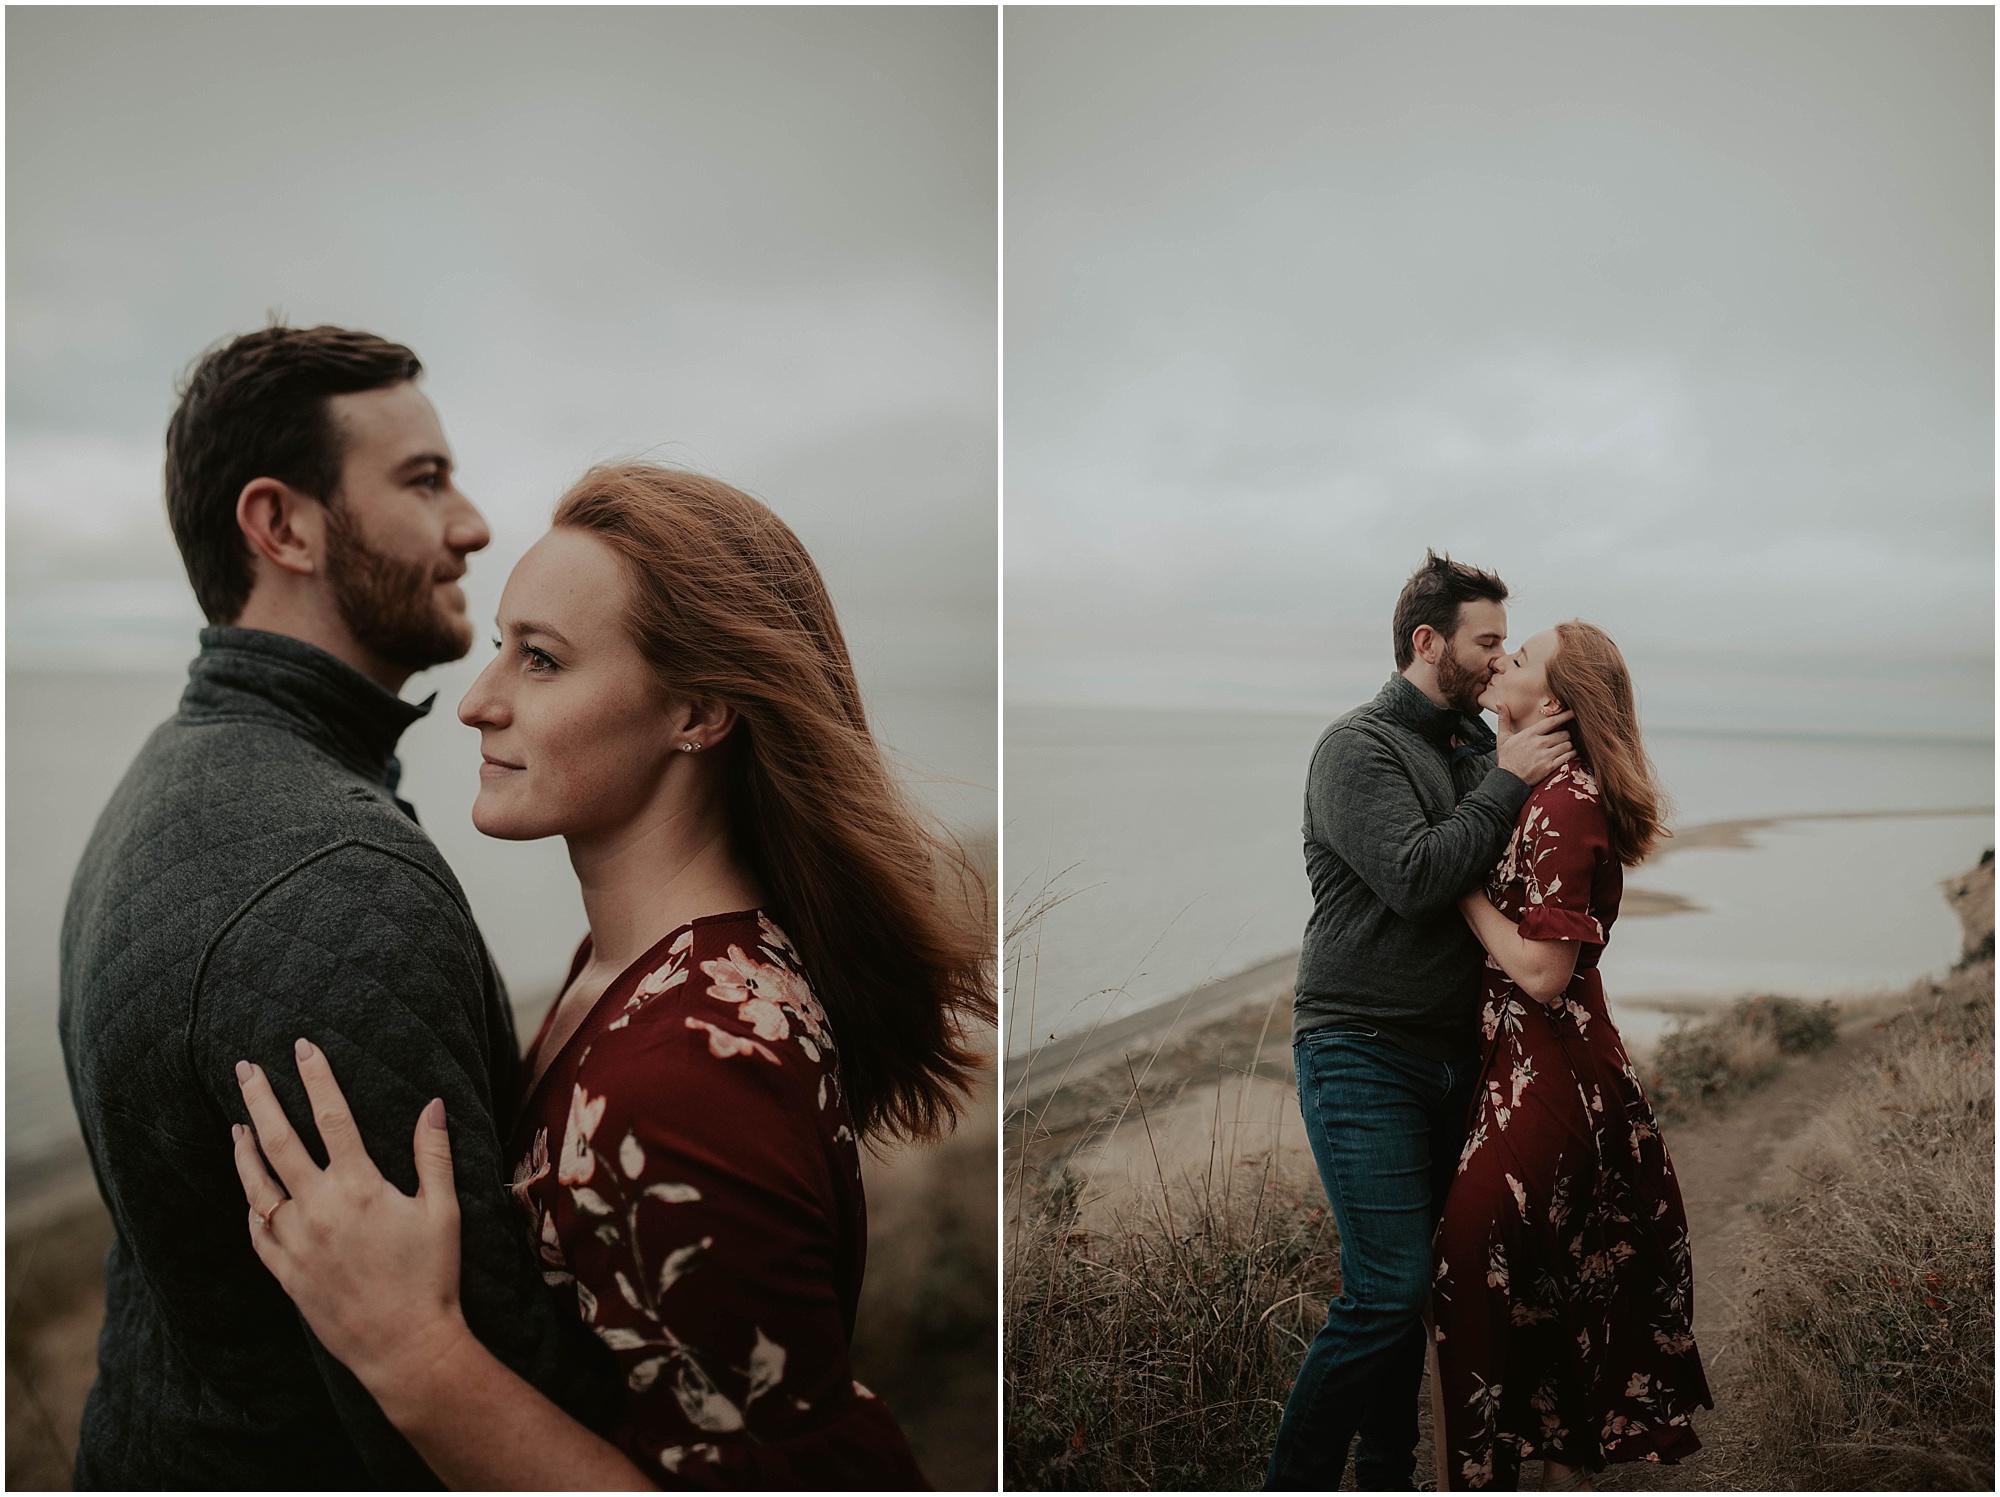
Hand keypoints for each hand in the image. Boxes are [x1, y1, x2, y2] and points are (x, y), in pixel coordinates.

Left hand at [231, 1039, 468, 1402]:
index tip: (303, 1048)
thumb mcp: (442, 1210)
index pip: (331, 1117)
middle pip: (278, 1141)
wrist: (404, 1346)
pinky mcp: (285, 1273)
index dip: (316, 1078)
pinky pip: (256, 1232)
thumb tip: (432, 1104)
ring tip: (237, 1124)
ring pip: (256, 1186)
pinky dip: (250, 1206)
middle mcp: (318, 1209)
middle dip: (261, 1099)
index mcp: (359, 1187)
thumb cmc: (431, 1275)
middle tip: (244, 1068)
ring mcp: (295, 1242)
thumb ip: (433, 1154)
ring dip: (244, 1150)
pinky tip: (251, 1194)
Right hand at [1494, 703, 1573, 786]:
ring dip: (1569, 745)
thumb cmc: (1506, 758)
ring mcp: (1546, 755)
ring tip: (1566, 746)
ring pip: (1568, 745)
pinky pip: (1568, 757)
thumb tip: (1500, 703)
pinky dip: (1571, 755)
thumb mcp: (1502, 737)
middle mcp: (1539, 743)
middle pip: (1564, 733)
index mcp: (1530, 734)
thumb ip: (1504, 719)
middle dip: (1566, 734)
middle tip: (1564, 736)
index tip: (1573, 712)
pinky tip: (1569, 754)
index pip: (1552, 721)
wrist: (1508, 779)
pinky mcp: (1550, 767)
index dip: (1565, 715)